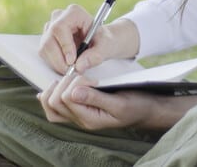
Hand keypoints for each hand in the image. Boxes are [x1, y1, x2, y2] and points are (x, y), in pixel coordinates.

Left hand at [38, 74, 157, 130]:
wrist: (145, 110)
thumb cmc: (136, 106)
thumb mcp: (119, 103)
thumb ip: (96, 98)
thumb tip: (73, 93)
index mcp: (89, 119)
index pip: (66, 99)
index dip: (74, 83)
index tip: (92, 78)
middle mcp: (80, 120)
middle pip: (54, 102)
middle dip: (64, 84)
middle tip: (81, 76)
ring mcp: (78, 116)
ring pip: (51, 106)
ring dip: (57, 88)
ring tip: (71, 78)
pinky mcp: (79, 110)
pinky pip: (56, 107)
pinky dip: (53, 94)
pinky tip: (58, 85)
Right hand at [39, 6, 139, 73]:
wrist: (100, 42)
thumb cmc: (103, 40)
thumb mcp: (105, 47)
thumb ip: (95, 55)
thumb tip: (79, 65)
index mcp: (74, 13)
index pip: (60, 28)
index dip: (64, 46)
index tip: (72, 61)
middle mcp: (59, 17)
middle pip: (49, 40)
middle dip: (59, 59)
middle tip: (71, 71)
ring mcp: (50, 28)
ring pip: (45, 48)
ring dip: (56, 63)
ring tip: (72, 69)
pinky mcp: (46, 39)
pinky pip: (44, 53)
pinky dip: (54, 63)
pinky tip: (66, 65)